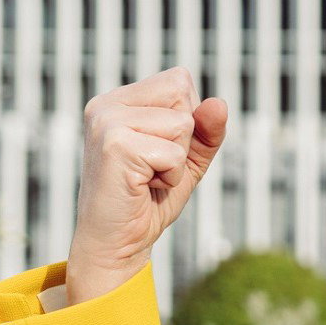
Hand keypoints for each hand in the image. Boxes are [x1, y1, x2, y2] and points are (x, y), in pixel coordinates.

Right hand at [66, 66, 227, 303]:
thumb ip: (207, 130)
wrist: (118, 243)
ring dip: (177, 161)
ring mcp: (107, 122)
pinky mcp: (115, 145)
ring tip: (148, 178)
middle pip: (183, 97)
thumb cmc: (149, 200)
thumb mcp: (188, 159)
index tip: (160, 151)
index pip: (179, 81)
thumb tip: (219, 103)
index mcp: (119, 100)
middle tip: (154, 168)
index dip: (187, 121)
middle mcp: (107, 104)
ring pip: (182, 125)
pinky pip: (174, 154)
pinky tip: (144, 187)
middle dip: (184, 140)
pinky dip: (171, 177)